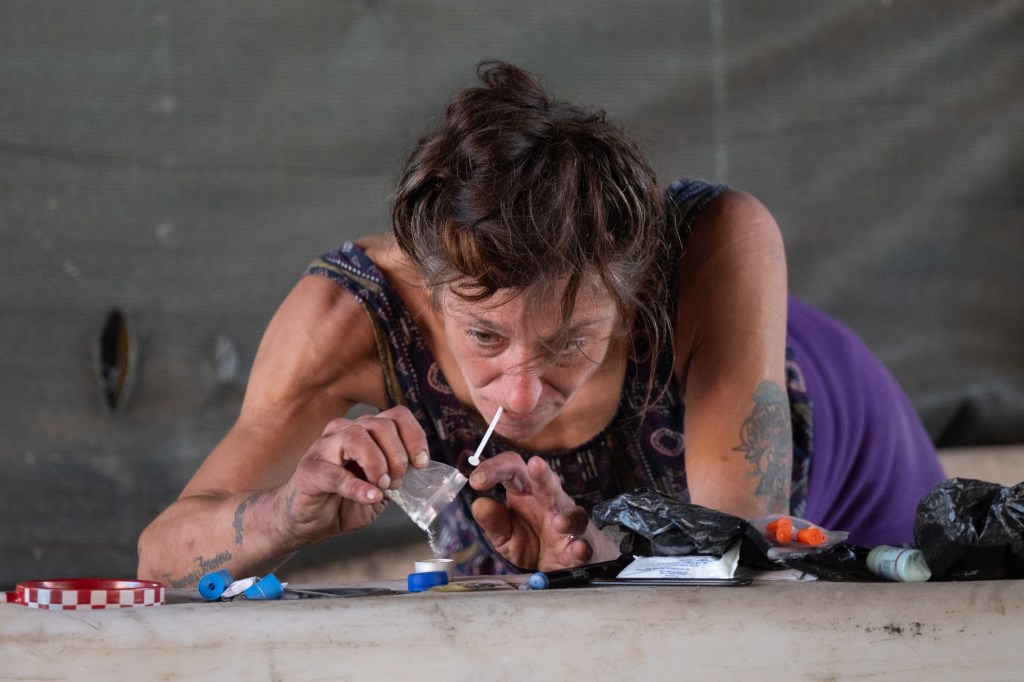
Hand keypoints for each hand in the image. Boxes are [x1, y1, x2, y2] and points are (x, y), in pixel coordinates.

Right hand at [272, 406, 429, 546]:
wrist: (307, 523)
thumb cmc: (343, 502)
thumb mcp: (379, 487)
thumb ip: (396, 474)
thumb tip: (416, 467)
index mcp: (364, 431)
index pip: (396, 416)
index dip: (414, 437)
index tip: (421, 463)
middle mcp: (344, 431)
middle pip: (381, 425)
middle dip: (397, 455)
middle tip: (396, 481)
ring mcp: (324, 448)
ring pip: (357, 438)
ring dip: (378, 464)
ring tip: (381, 486)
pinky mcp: (309, 470)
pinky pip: (336, 473)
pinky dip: (358, 487)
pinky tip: (370, 496)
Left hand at [469, 453, 593, 570]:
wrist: (551, 567)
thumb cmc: (528, 541)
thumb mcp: (503, 535)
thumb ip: (493, 522)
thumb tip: (479, 504)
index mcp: (524, 491)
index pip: (512, 469)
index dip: (495, 468)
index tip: (476, 481)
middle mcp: (548, 500)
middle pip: (547, 481)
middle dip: (542, 473)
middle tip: (535, 465)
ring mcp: (566, 520)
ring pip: (571, 511)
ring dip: (567, 516)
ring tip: (558, 523)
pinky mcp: (578, 544)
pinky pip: (583, 542)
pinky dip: (581, 546)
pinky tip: (578, 548)